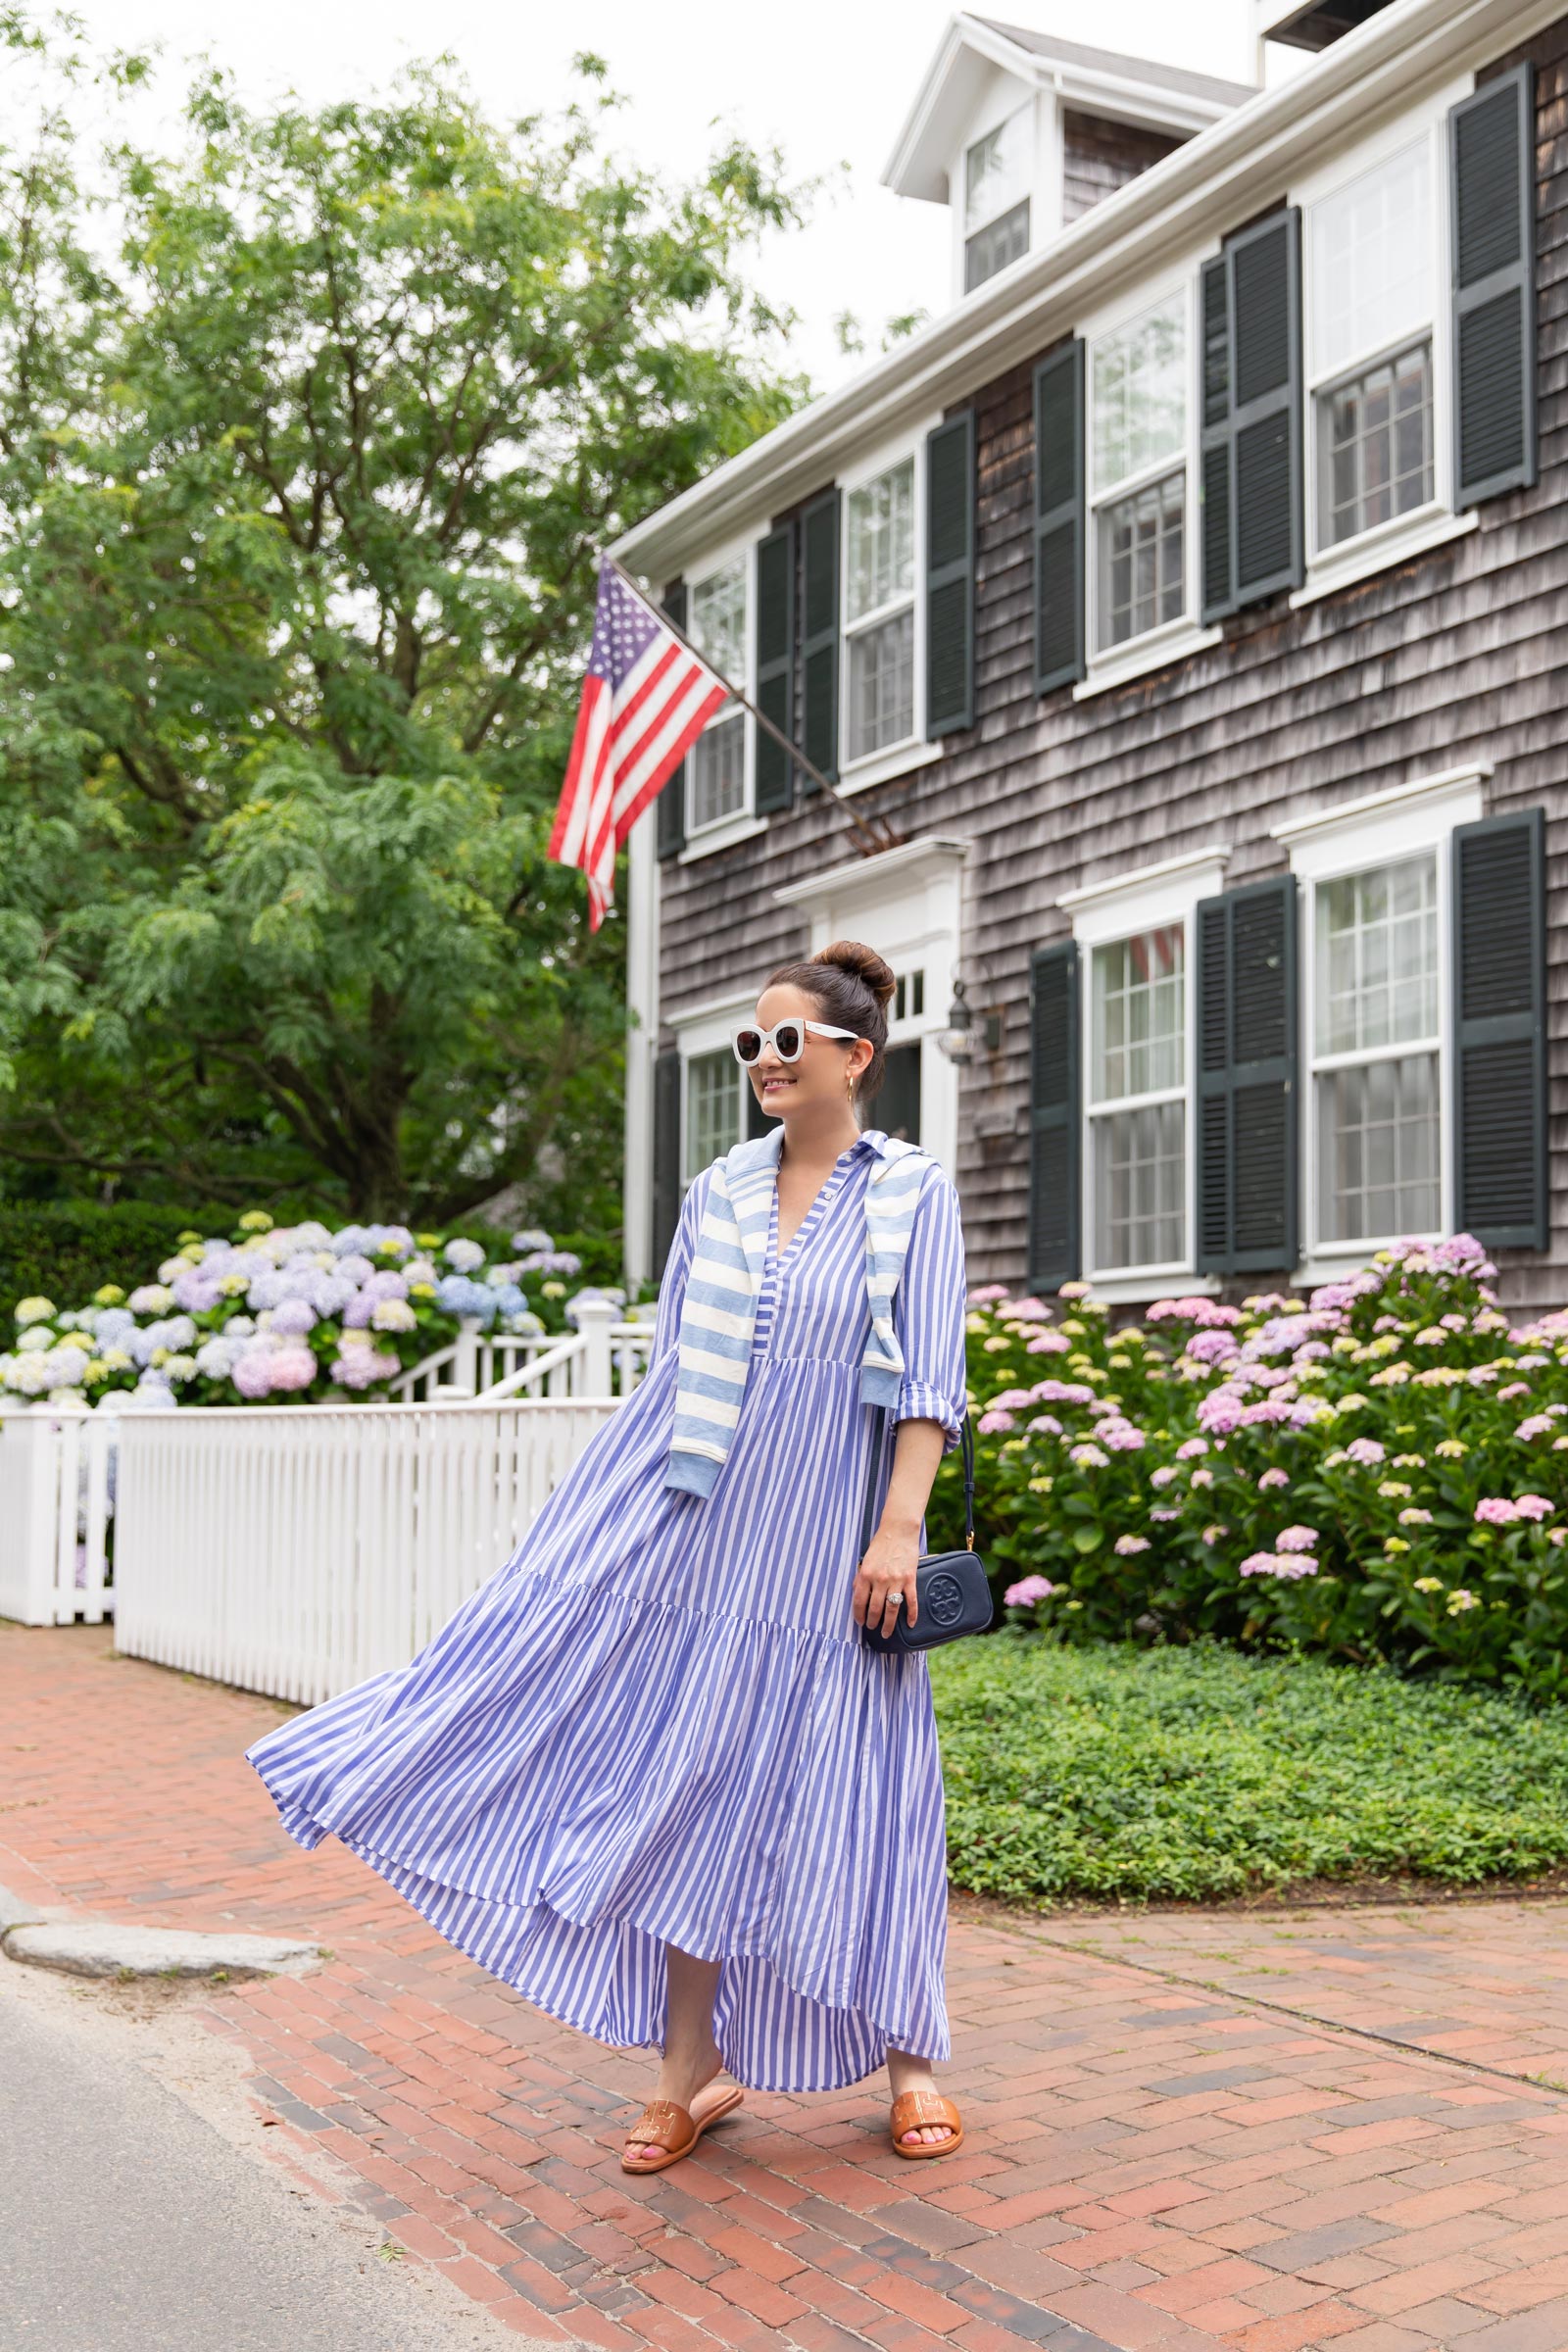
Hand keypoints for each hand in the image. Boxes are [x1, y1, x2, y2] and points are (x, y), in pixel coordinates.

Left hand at [853, 1522, 919, 1636]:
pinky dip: (911, 1614)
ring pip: (891, 1609)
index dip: (859, 1615)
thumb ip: (860, 1577)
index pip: (859, 1601)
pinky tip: (910, 1623)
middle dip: (873, 1622)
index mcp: (866, 1574)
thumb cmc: (881, 1543)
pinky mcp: (910, 1579)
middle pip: (875, 1608)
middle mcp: (880, 1579)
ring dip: (888, 1624)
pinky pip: (911, 1601)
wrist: (899, 1530)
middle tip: (873, 1628)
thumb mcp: (865, 1559)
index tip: (860, 1622)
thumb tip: (856, 1593)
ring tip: (886, 1632)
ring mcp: (896, 1580)